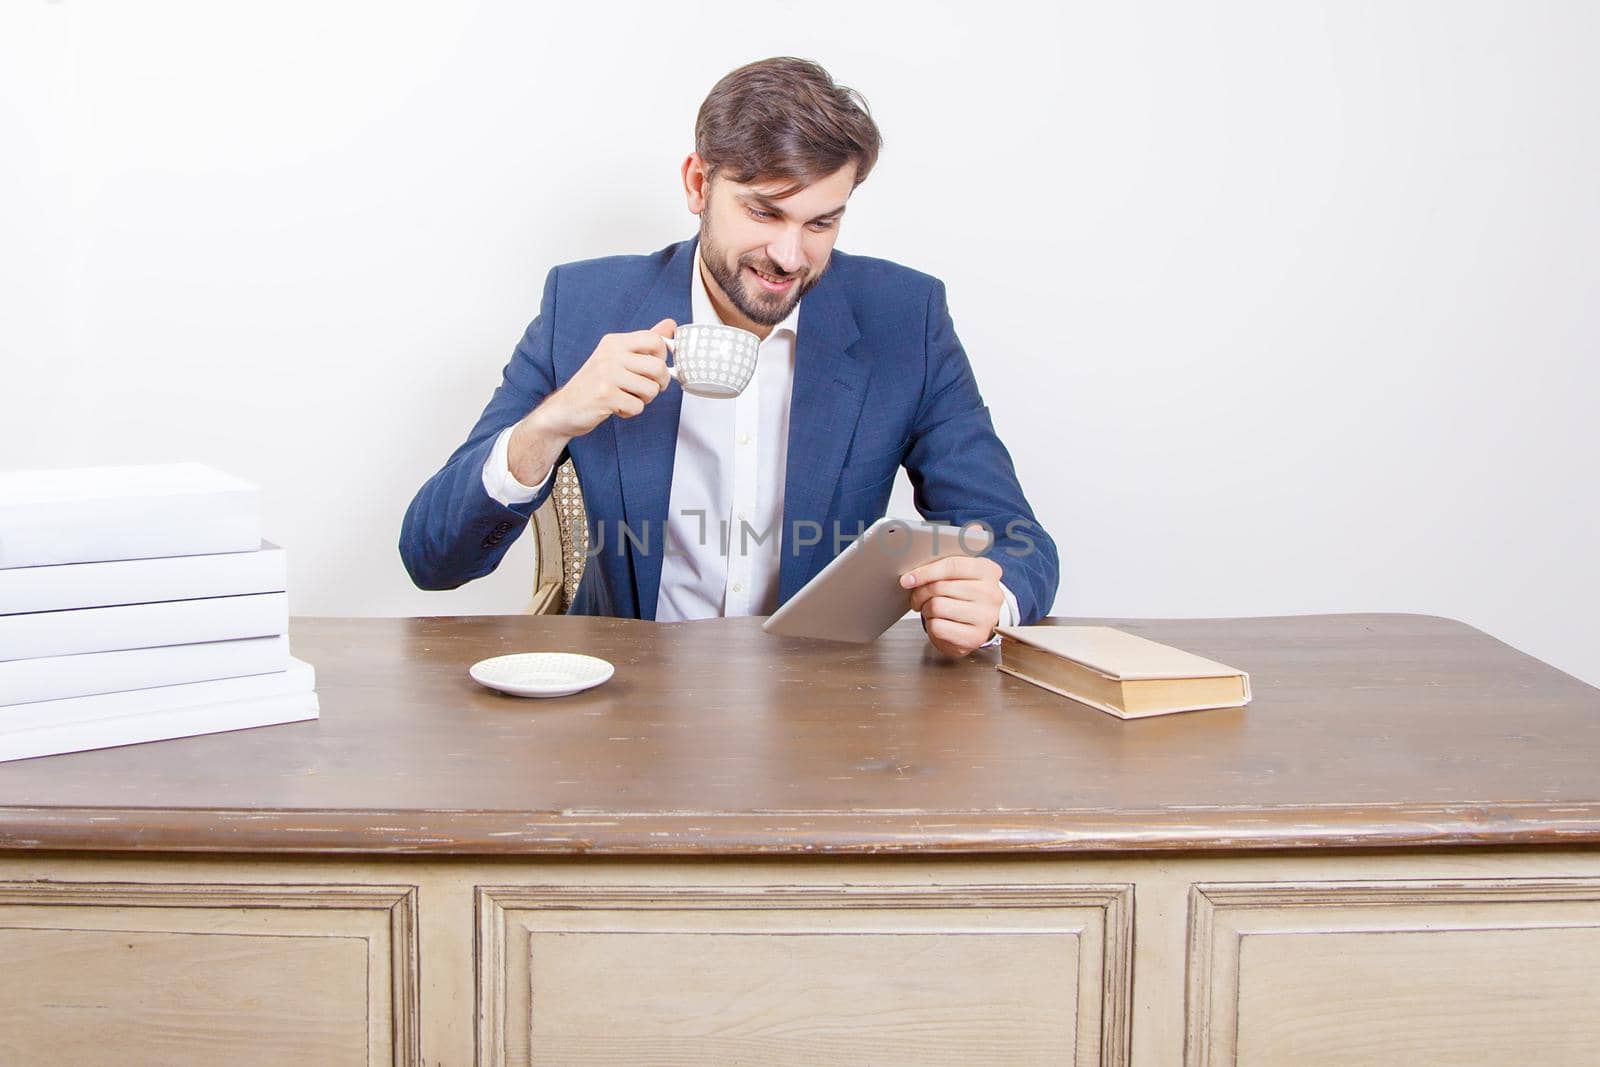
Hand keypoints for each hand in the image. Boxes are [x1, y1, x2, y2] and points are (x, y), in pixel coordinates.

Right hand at [507, 319, 675, 483]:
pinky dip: (630, 411)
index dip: (663, 358)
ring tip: (626, 397)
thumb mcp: (617, 358)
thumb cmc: (594, 384)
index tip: (654, 368)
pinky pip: (637, 406)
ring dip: (643, 400)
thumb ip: (644, 343)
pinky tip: (616, 407)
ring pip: (651, 390)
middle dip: (659, 384)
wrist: (564, 408)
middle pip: (659, 367)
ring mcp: (607, 374)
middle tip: (646, 388)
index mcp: (614, 342)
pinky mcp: (605, 395)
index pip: (655, 340)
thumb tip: (670, 325)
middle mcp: (610, 354)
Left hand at [900, 553, 1004, 658]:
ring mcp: (985, 617)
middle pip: (940, 587)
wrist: (978, 625)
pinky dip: (931, 625)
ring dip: (926, 609)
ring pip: (937, 606)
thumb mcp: (961, 576)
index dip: (926, 572)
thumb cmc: (965, 597)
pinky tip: (938, 622)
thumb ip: (942, 569)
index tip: (908, 579)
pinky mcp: (975, 637)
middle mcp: (991, 593)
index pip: (952, 566)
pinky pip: (938, 626)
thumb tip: (912, 575)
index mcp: (988, 571)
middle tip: (917, 598)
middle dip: (921, 593)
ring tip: (930, 609)